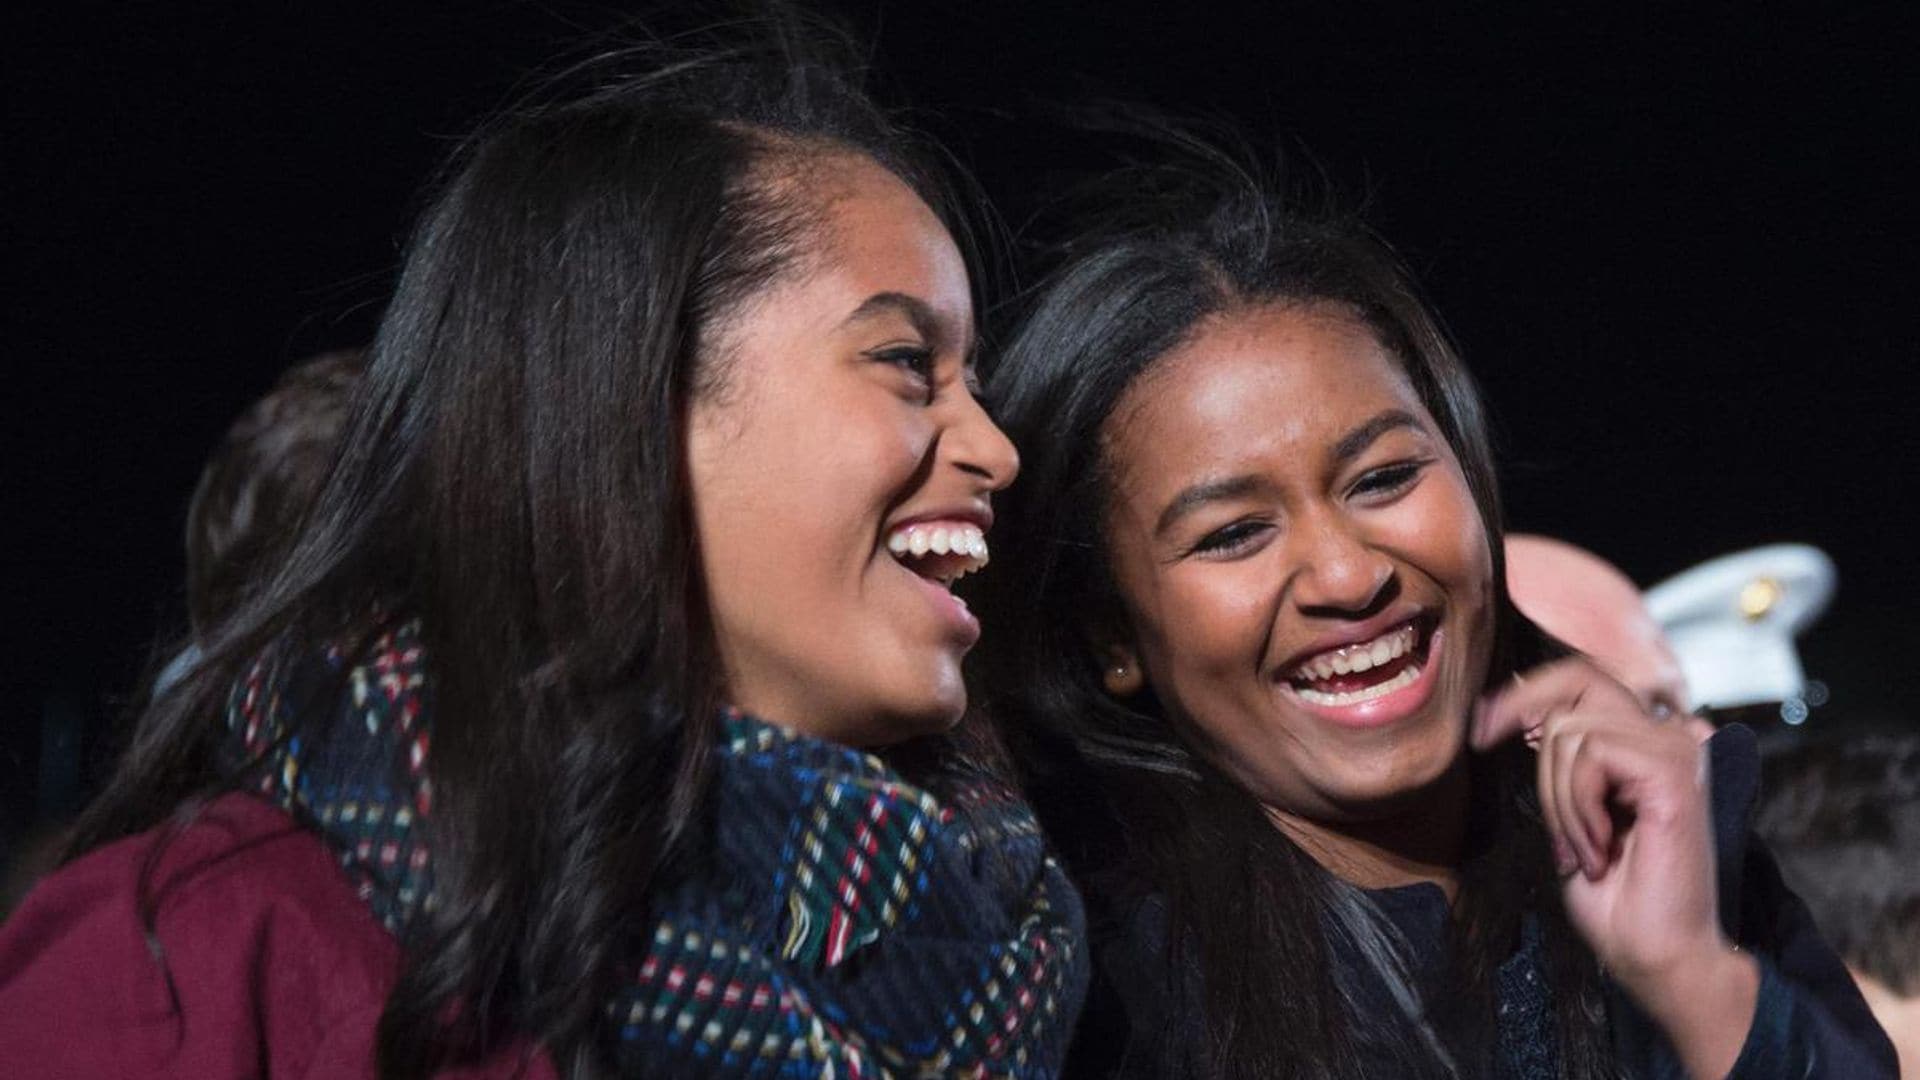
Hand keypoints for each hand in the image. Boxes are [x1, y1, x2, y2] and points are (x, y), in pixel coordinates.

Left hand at [1474, 658, 1758, 1078]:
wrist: (1656, 955)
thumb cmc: (1617, 899)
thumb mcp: (1572, 814)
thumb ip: (1565, 763)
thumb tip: (1529, 719)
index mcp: (1647, 744)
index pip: (1583, 680)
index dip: (1525, 691)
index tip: (1482, 726)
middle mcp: (1669, 737)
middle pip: (1578, 681)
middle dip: (1526, 723)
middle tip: (1521, 781)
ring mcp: (1676, 751)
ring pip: (1572, 731)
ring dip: (1558, 799)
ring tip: (1585, 848)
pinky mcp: (1674, 773)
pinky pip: (1591, 756)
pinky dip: (1577, 807)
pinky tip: (1601, 848)